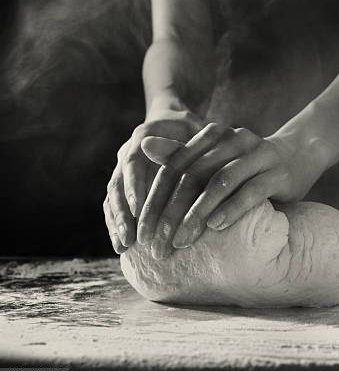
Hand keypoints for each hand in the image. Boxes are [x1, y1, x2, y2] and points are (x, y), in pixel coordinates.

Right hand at [103, 106, 202, 253]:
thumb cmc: (194, 131)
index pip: (132, 162)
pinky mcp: (124, 184)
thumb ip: (180, 143)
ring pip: (112, 197)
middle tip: (130, 237)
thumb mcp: (193, 131)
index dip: (134, 185)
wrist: (179, 124)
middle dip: (122, 213)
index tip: (137, 208)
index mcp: (143, 136)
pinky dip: (116, 225)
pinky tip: (122, 247)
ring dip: (117, 223)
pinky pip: (114, 206)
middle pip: (117, 183)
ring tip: (123, 247)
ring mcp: (123, 169)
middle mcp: (127, 151)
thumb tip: (158, 149)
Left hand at [138, 123, 327, 259]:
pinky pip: (252, 191)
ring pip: (221, 182)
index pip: (174, 166)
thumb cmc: (248, 165)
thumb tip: (144, 146)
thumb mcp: (215, 160)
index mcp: (213, 135)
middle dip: (171, 212)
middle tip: (156, 245)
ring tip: (181, 240)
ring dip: (198, 213)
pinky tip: (216, 227)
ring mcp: (259, 154)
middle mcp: (234, 139)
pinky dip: (232, 208)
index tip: (142, 233)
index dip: (155, 199)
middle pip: (193, 175)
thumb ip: (182, 156)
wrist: (300, 156)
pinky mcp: (279, 173)